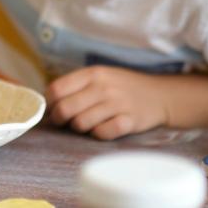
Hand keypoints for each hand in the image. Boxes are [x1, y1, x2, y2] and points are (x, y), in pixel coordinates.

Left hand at [45, 65, 167, 139]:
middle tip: (64, 122)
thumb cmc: (122, 88)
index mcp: (93, 73)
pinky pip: (101, 134)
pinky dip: (98, 134)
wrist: (159, 95)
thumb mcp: (100, 77)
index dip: (50, 103)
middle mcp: (103, 87)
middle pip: (65, 109)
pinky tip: (103, 128)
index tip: (53, 109)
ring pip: (80, 124)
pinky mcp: (129, 121)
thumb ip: (75, 86)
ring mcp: (117, 104)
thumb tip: (47, 104)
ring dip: (79, 128)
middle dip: (60, 120)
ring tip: (86, 124)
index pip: (57, 89)